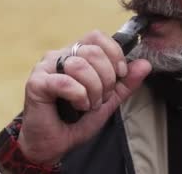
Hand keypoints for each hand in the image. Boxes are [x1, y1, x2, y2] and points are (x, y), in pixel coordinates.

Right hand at [17, 30, 151, 165]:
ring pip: (80, 65)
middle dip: (106, 78)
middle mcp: (58, 56)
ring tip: (88, 105)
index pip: (96, 37)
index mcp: (74, 55)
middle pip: (92, 51)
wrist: (52, 145)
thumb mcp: (107, 101)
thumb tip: (145, 64)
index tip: (119, 76)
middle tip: (101, 98)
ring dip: (92, 90)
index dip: (114, 54)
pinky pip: (65, 82)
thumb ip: (125, 83)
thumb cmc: (75, 121)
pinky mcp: (36, 83)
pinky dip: (79, 96)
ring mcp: (45, 67)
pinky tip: (78, 106)